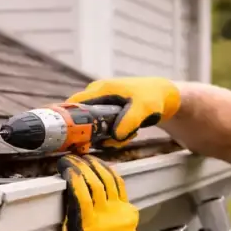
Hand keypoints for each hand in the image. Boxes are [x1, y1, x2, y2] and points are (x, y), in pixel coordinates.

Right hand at [57, 154, 167, 230]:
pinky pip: (121, 189)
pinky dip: (113, 177)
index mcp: (87, 221)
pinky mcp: (129, 213)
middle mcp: (104, 213)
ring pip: (110, 180)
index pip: (79, 188)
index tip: (64, 165)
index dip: (72, 172)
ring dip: (99, 167)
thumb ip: (73, 217)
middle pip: (95, 180)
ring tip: (89, 159)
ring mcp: (119, 211)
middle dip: (83, 165)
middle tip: (74, 158)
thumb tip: (71, 199)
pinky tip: (107, 170)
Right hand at [66, 77, 180, 147]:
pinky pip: (105, 129)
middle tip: (111, 141)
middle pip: (83, 119)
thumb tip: (115, 136)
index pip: (74, 103)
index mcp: (101, 89)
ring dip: (109, 137)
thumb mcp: (143, 109)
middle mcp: (98, 96)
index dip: (67, 118)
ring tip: (129, 134)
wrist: (164, 96)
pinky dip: (115, 135)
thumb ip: (129, 121)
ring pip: (95, 128)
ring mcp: (103, 105)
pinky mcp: (109, 114)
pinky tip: (130, 133)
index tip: (68, 135)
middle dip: (94, 134)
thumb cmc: (153, 97)